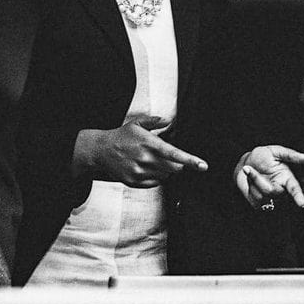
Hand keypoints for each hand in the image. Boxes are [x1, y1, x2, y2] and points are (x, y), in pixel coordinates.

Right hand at [77, 123, 206, 186]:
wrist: (99, 151)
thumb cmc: (120, 137)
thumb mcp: (137, 124)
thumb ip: (154, 122)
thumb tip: (168, 120)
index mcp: (149, 143)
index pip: (174, 153)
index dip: (191, 160)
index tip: (203, 166)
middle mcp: (145, 159)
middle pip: (174, 168)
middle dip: (176, 164)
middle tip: (165, 157)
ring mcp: (139, 172)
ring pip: (165, 176)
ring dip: (164, 170)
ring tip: (151, 161)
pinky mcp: (134, 182)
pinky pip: (154, 183)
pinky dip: (155, 177)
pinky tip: (145, 168)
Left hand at [235, 145, 303, 210]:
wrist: (247, 164)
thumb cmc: (263, 156)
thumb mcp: (276, 151)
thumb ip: (291, 155)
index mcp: (289, 178)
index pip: (295, 189)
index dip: (299, 197)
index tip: (302, 203)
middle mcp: (283, 190)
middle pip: (272, 192)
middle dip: (257, 180)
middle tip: (247, 168)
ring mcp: (272, 199)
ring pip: (262, 197)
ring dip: (251, 183)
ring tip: (251, 174)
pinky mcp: (262, 205)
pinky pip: (254, 201)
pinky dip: (248, 190)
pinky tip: (250, 183)